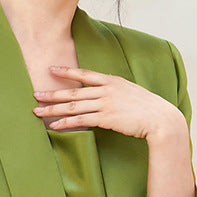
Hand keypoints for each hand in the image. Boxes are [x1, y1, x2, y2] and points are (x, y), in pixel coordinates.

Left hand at [31, 65, 184, 139]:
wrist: (160, 119)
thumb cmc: (149, 109)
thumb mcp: (132, 93)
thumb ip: (116, 93)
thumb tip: (106, 97)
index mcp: (112, 81)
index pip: (85, 74)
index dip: (67, 71)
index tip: (51, 70)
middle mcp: (106, 90)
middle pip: (73, 91)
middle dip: (52, 93)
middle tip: (35, 94)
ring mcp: (105, 103)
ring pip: (73, 105)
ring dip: (53, 109)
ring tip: (37, 112)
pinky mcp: (106, 118)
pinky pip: (81, 120)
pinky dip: (65, 123)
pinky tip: (54, 126)